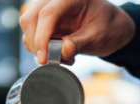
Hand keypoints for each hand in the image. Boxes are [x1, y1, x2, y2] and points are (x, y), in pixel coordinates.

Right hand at [19, 0, 135, 64]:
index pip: (48, 14)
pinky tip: (58, 52)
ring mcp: (48, 6)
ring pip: (28, 25)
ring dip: (39, 46)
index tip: (44, 59)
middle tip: (53, 61)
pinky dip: (40, 46)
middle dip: (37, 44)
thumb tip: (63, 51)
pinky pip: (32, 32)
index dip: (42, 38)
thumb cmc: (108, 28)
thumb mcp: (98, 37)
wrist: (111, 26)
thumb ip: (80, 44)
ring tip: (63, 56)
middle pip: (31, 18)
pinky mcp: (44, 18)